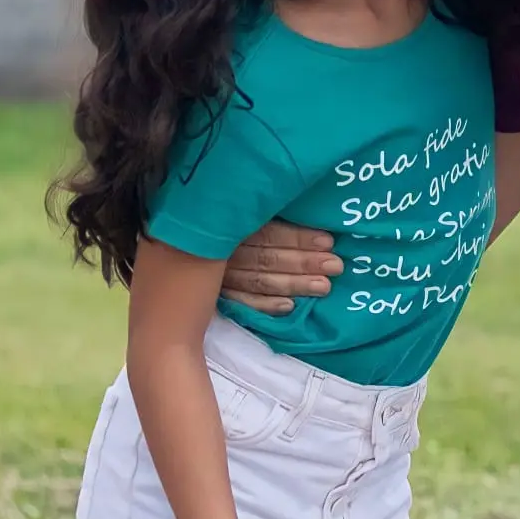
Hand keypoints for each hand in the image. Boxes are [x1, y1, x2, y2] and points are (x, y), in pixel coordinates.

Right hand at [220, 221, 342, 313]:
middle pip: (268, 258)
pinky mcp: (217, 295)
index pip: (269, 233)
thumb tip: (312, 220)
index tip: (328, 242)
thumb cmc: (232, 221)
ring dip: (294, 284)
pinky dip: (266, 305)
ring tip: (323, 287)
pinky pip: (242, 303)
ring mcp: (219, 275)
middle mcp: (224, 250)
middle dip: (304, 263)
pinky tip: (289, 306)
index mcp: (233, 224)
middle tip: (335, 266)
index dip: (298, 238)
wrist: (183, 249)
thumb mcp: (248, 211)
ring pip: (260, 281)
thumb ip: (270, 214)